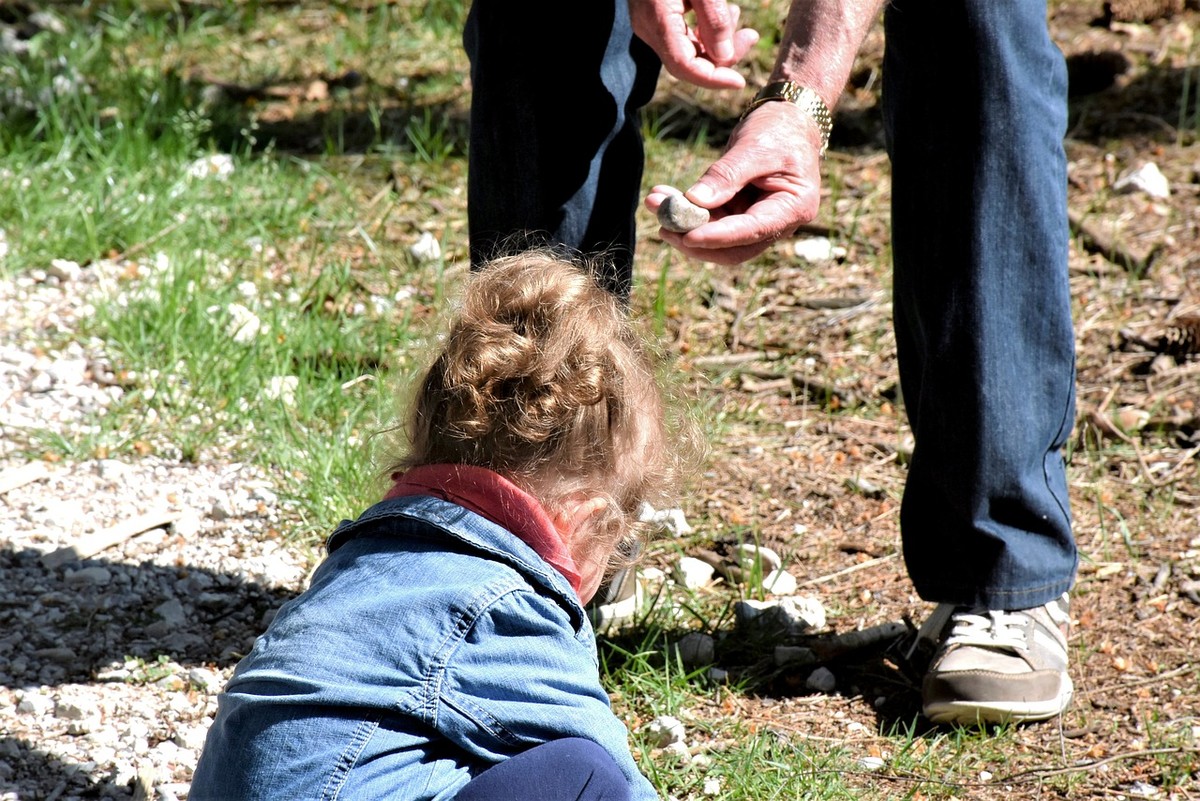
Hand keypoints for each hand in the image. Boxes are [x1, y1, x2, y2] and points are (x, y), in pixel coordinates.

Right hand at [628, 0, 758, 89]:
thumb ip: (713, 19)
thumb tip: (724, 58)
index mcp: (658, 20)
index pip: (684, 66)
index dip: (712, 80)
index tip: (740, 82)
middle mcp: (649, 29)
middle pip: (687, 62)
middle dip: (722, 57)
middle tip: (751, 37)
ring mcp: (650, 24)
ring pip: (687, 50)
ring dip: (717, 41)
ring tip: (737, 16)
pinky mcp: (656, 17)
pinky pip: (683, 35)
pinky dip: (705, 31)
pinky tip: (724, 14)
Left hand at [645, 101, 822, 264]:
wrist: (788, 119)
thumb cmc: (780, 129)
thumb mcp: (755, 146)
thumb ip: (727, 175)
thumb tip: (695, 202)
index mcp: (794, 207)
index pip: (752, 231)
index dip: (718, 237)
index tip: (687, 237)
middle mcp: (779, 223)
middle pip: (734, 248)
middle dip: (695, 239)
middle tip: (663, 227)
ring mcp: (758, 221)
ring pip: (718, 237)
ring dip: (684, 224)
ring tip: (654, 202)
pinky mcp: (740, 214)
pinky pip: (711, 220)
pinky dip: (687, 211)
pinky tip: (662, 197)